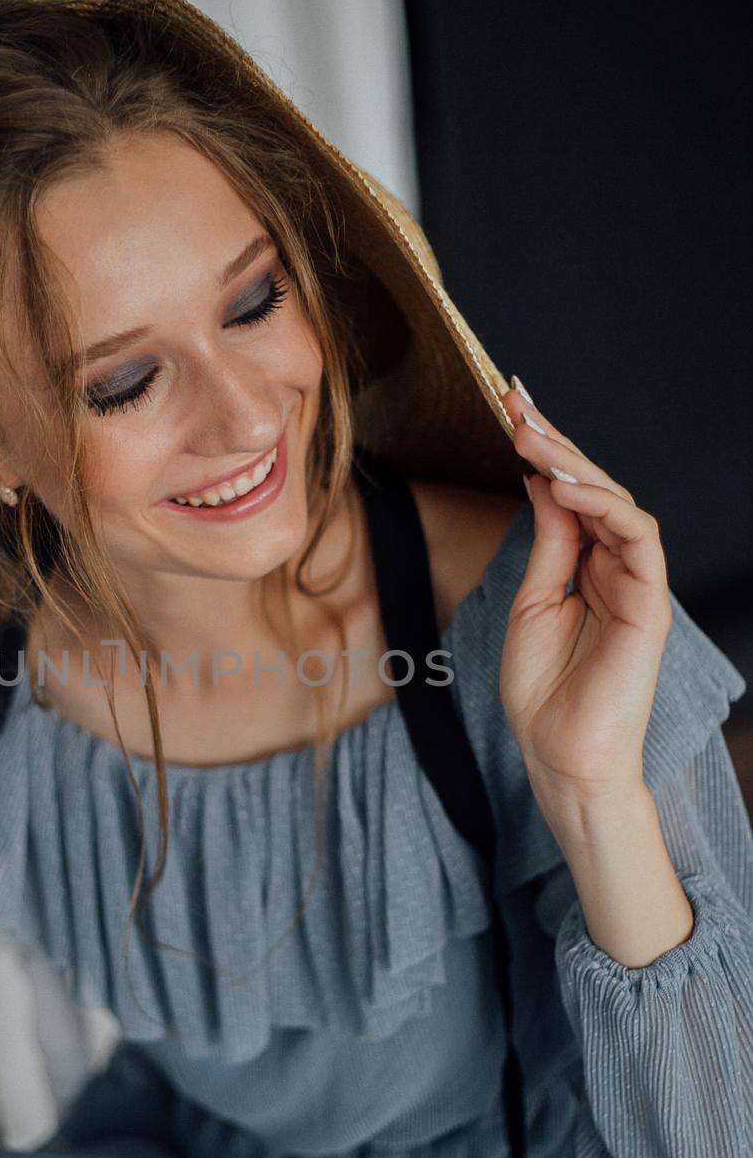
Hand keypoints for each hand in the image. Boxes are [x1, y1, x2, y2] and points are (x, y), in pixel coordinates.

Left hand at [497, 380, 671, 809]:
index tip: (508, 406)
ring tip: (533, 439)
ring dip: (574, 465)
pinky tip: (564, 486)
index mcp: (585, 565)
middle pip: (592, 487)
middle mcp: (614, 566)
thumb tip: (540, 480)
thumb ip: (547, 543)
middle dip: (554, 440)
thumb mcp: (533, 602)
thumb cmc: (543, 692)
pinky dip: (603, 507)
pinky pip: (638, 539)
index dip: (542, 448)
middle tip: (516, 402)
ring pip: (617, 504)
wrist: (560, 756)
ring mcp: (635, 582)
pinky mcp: (649, 603)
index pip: (568, 493)